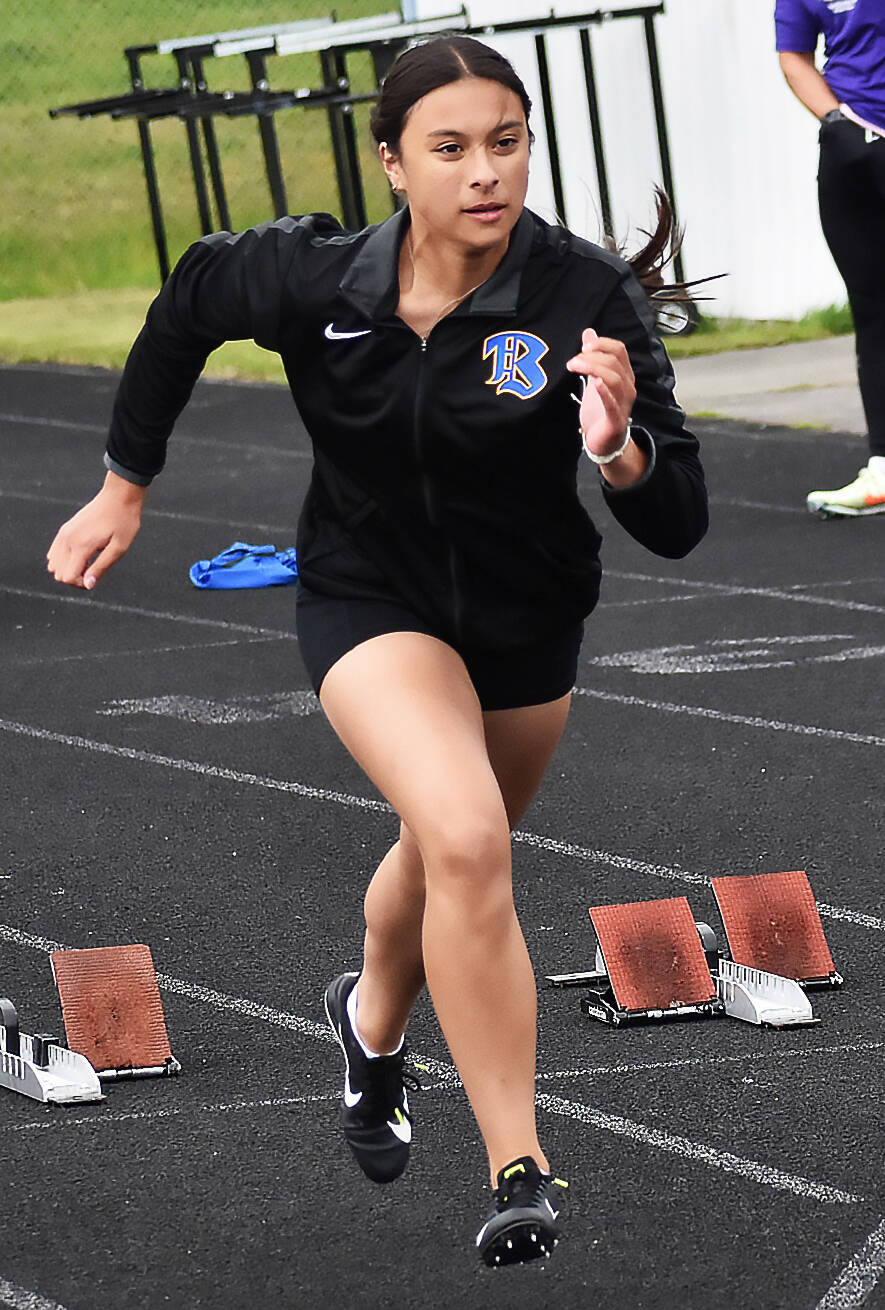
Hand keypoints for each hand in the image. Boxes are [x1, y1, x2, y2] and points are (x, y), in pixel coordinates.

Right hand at [47, 471, 145, 588]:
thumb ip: (101, 567)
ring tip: (88, 562)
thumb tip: (88, 585)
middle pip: (58, 573)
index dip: (81, 584)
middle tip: (93, 570)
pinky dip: (64, 559)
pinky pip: (54, 552)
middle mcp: (67, 539)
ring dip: (68, 569)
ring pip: (53, 564)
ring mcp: (64, 533)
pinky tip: (82, 555)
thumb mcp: (119, 548)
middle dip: (74, 578)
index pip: (68, 577)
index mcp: (81, 545)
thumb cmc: (123, 522)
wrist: (119, 497)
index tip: (95, 577)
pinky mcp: (65, 529)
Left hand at [566, 328, 635, 458]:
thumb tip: (588, 332)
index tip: (583, 346)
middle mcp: (628, 387)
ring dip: (593, 369)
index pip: (619, 350)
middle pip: (615, 362)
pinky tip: (595, 383)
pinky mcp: (615, 421)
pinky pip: (612, 404)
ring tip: (575, 367)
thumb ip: (593, 357)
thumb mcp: (595, 379)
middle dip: (592, 357)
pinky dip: (604, 392)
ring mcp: (623, 404)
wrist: (604, 443)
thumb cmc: (600, 411)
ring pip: (614, 379)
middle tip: (572, 361)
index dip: (601, 344)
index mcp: (624, 375)